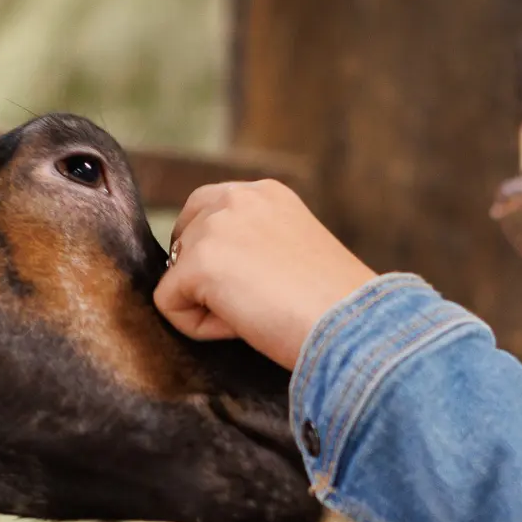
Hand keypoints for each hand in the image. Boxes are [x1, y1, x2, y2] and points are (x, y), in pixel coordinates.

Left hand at [153, 180, 376, 369]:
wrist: (351, 325)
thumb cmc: (334, 304)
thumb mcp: (293, 251)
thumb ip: (254, 243)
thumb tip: (214, 269)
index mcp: (265, 193)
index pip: (207, 210)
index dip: (217, 255)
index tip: (254, 282)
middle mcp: (237, 197)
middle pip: (183, 241)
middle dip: (207, 278)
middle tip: (258, 300)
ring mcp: (214, 227)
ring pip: (177, 276)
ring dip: (209, 304)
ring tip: (259, 312)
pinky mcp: (198, 263)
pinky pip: (170, 306)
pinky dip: (200, 328)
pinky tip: (245, 325)